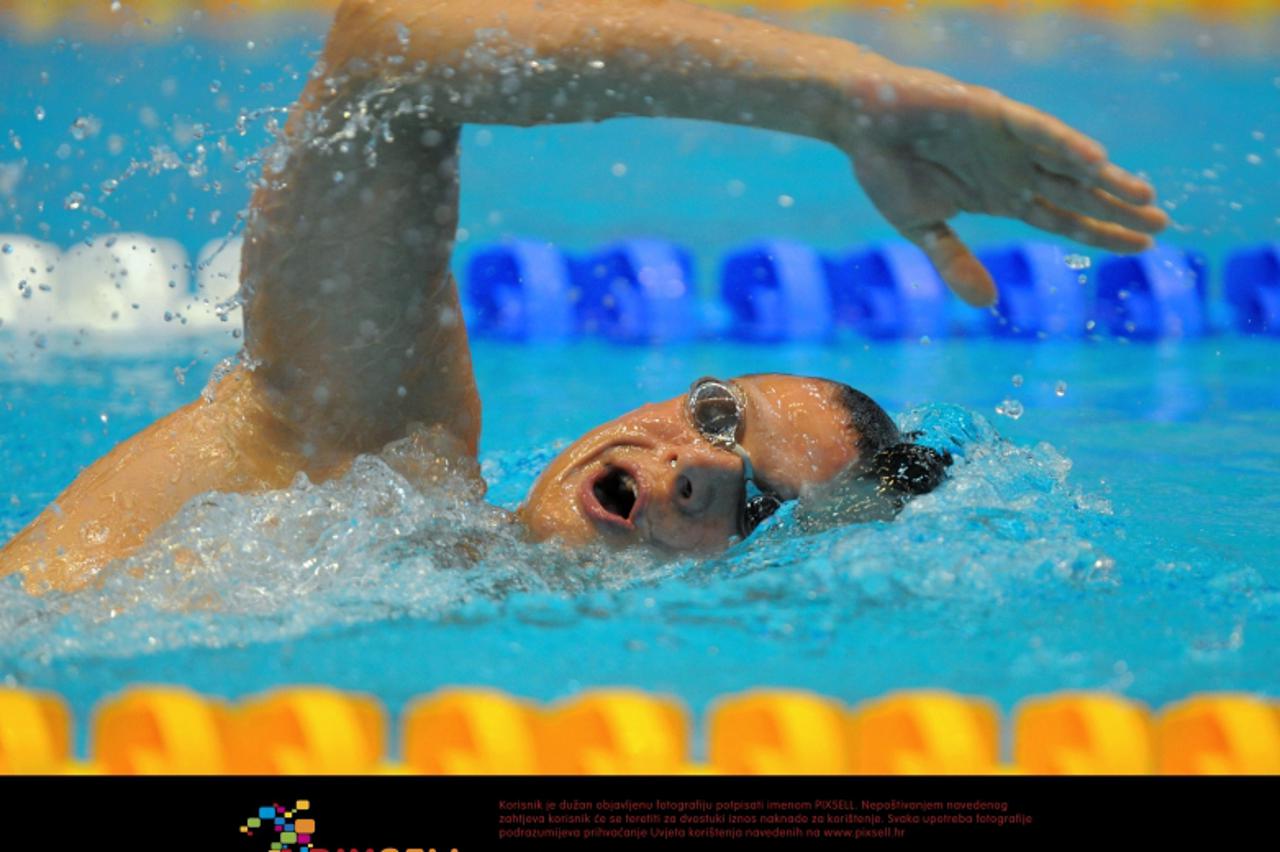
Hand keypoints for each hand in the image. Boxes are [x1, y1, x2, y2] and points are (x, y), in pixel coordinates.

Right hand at [839, 66, 1168, 305]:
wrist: (861, 119)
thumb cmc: (886, 168)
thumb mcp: (921, 226)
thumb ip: (955, 262)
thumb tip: (988, 304)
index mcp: (1000, 196)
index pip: (1062, 219)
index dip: (1101, 233)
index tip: (1141, 247)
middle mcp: (1014, 168)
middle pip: (1078, 194)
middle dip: (1119, 209)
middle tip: (1163, 225)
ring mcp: (1009, 141)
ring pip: (1069, 164)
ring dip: (1107, 179)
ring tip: (1146, 196)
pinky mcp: (996, 114)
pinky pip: (1039, 132)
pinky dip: (1067, 146)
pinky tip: (1097, 163)